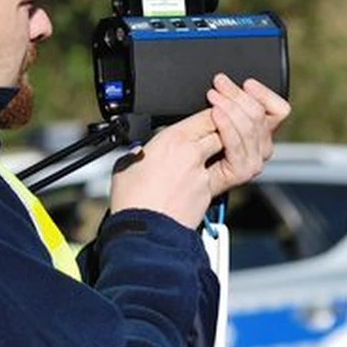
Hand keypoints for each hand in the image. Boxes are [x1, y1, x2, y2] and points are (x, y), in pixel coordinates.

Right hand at [109, 110, 222, 228]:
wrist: (143, 231)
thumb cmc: (131, 200)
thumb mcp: (126, 165)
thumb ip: (139, 152)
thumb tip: (139, 152)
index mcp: (171, 139)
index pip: (206, 115)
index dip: (209, 115)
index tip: (205, 118)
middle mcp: (192, 153)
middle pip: (220, 131)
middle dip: (216, 132)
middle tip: (205, 138)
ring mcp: (203, 174)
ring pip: (221, 155)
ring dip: (214, 155)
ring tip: (194, 164)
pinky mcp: (209, 193)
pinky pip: (214, 179)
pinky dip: (206, 179)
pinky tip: (190, 186)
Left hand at [205, 74, 290, 195]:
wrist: (185, 179)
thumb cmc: (198, 145)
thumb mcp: (218, 118)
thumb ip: (229, 105)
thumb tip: (225, 85)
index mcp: (263, 133)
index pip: (279, 110)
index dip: (264, 94)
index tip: (247, 83)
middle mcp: (263, 147)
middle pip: (260, 114)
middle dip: (238, 95)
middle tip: (219, 84)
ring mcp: (254, 160)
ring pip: (250, 125)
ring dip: (230, 107)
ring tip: (213, 96)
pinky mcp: (242, 171)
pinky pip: (237, 143)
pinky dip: (226, 126)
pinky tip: (215, 114)